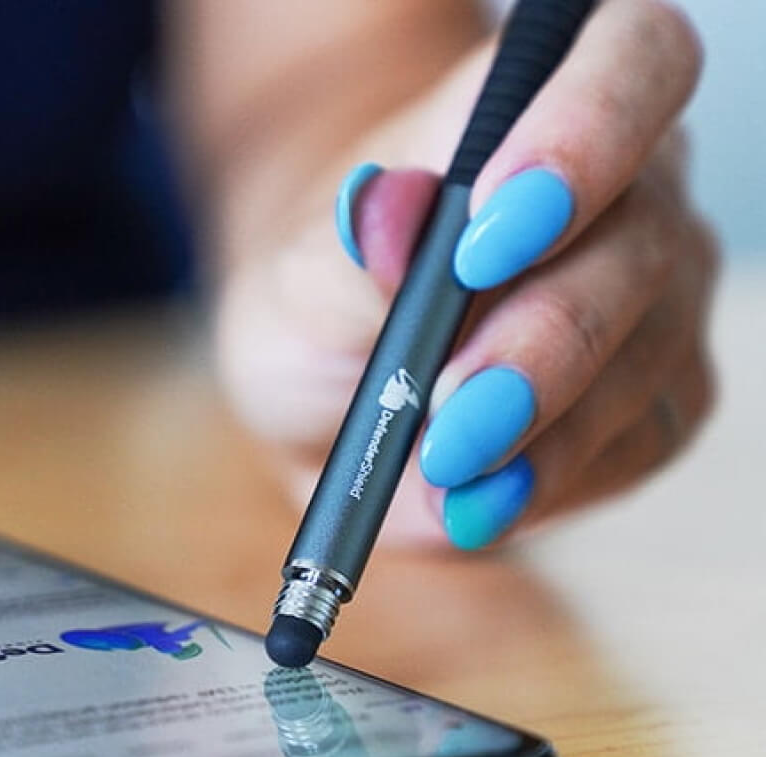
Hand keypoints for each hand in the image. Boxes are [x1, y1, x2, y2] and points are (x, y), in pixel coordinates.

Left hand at [215, 0, 717, 550]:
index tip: (484, 241)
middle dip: (542, 343)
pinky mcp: (650, 406)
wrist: (333, 386)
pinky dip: (555, 482)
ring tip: (448, 475)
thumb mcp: (298, 280)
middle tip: (453, 415)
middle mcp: (624, 200)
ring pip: (647, 362)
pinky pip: (636, 448)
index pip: (628, 64)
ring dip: (547, 432)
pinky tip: (483, 499)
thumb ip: (350, 248)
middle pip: (639, 248)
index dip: (582, 139)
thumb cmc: (320, 302)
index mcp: (540, 115)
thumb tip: (397, 212)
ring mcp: (651, 308)